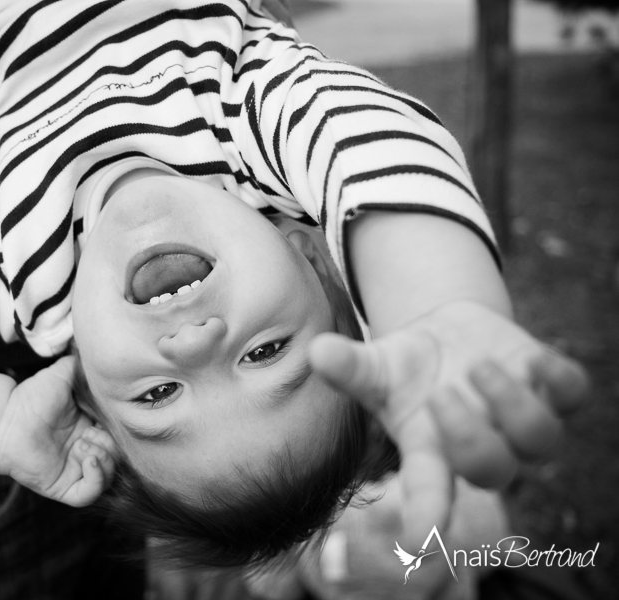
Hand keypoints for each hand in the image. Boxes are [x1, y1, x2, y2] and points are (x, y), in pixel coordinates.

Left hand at [0, 355, 116, 506]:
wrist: (5, 417)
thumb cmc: (32, 396)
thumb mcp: (66, 374)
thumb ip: (85, 365)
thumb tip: (104, 355)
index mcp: (90, 428)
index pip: (119, 435)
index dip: (119, 428)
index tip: (109, 417)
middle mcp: (85, 451)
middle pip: (118, 457)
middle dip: (112, 445)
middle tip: (93, 432)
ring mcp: (75, 471)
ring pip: (108, 477)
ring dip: (104, 460)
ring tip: (84, 445)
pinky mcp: (63, 487)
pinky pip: (89, 494)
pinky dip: (96, 479)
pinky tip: (88, 459)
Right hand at [309, 301, 588, 544]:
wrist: (451, 337)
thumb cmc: (405, 366)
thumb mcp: (374, 366)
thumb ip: (349, 367)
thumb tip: (316, 351)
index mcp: (431, 451)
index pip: (430, 493)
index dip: (427, 518)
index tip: (418, 544)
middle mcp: (480, 446)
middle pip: (493, 471)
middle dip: (471, 437)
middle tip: (441, 394)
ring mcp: (519, 420)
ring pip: (540, 438)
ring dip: (511, 404)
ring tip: (478, 367)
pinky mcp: (551, 387)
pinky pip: (571, 394)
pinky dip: (556, 379)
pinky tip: (532, 359)